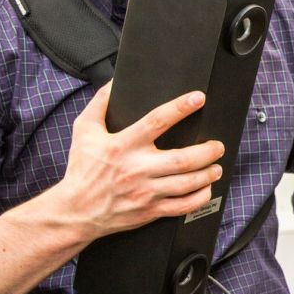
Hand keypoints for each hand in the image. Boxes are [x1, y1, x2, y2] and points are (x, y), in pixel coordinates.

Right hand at [53, 84, 225, 239]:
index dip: (180, 108)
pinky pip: (183, 206)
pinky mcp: (150, 210)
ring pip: (187, 183)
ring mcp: (146, 192)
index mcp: (123, 146)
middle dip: (206, 151)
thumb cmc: (82, 170)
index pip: (156, 121)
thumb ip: (99, 103)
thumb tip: (114, 82)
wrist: (76, 211)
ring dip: (208, 173)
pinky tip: (206, 188)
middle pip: (182, 159)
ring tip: (216, 165)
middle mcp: (137, 169)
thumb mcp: (84, 130)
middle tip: (217, 145)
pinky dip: (200, 197)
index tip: (198, 98)